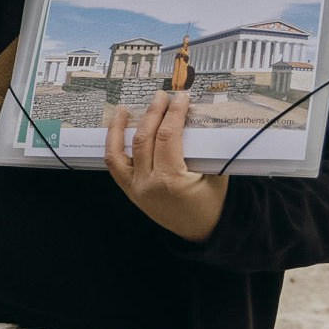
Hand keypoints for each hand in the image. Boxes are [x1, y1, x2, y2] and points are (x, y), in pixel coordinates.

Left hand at [105, 91, 228, 242]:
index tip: (180, 98)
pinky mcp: (129, 190)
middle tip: (161, 96)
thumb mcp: (216, 176)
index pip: (168, 137)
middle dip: (154, 113)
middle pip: (145, 138)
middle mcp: (148, 184)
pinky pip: (114, 163)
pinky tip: (115, 128)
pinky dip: (112, 143)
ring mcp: (135, 188)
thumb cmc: (212, 204)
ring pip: (121, 149)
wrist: (202, 232)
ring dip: (121, 126)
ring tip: (124, 108)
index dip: (174, 113)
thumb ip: (204, 148)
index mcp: (172, 181)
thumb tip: (193, 117)